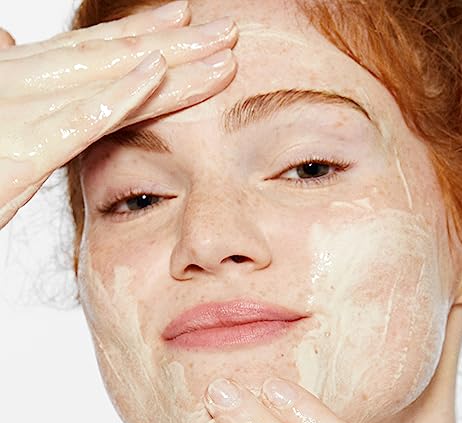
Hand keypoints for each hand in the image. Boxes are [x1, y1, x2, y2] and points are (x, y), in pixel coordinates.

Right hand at [0, 0, 237, 229]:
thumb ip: (12, 83)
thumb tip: (12, 43)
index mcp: (28, 83)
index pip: (100, 54)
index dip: (148, 36)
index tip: (189, 22)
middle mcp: (28, 84)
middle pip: (117, 58)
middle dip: (177, 44)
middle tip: (227, 32)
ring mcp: (23, 110)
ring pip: (109, 78)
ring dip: (170, 64)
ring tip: (219, 52)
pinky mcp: (21, 148)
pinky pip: (78, 116)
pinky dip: (118, 94)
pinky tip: (155, 75)